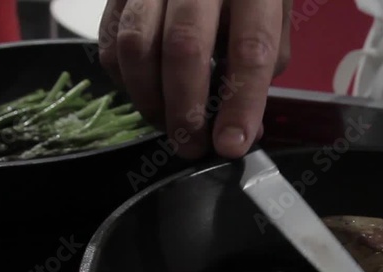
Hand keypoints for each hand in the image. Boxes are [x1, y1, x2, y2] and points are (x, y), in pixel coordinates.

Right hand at [99, 0, 291, 158]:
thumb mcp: (271, 14)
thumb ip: (264, 65)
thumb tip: (244, 129)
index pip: (250, 48)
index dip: (240, 104)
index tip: (231, 144)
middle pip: (184, 47)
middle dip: (186, 110)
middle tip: (191, 146)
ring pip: (136, 45)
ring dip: (150, 100)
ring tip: (168, 125)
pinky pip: (110, 41)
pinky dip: (125, 81)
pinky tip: (147, 95)